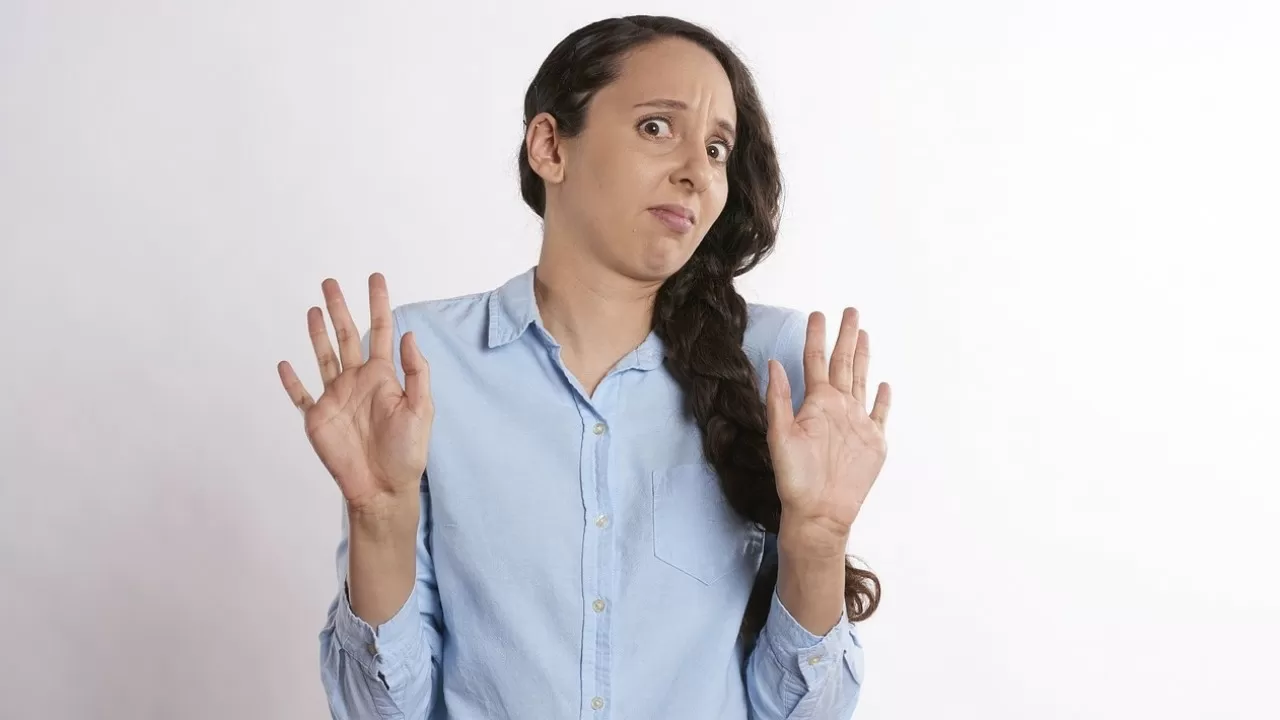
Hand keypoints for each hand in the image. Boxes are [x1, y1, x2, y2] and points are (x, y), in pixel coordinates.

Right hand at [277, 273, 432, 513]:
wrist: (383, 487)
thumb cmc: (407, 452)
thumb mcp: (422, 409)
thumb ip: (416, 372)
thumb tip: (408, 334)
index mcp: (384, 377)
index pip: (380, 331)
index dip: (378, 304)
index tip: (375, 278)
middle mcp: (357, 382)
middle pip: (346, 336)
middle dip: (340, 308)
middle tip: (330, 282)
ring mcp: (335, 398)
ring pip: (323, 357)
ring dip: (317, 333)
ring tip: (313, 309)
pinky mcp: (318, 418)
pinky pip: (300, 396)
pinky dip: (291, 381)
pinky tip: (284, 364)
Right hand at [766, 308, 890, 554]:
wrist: (822, 513)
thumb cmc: (796, 478)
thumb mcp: (778, 435)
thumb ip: (778, 397)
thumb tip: (775, 363)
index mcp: (820, 402)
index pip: (816, 359)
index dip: (816, 334)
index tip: (818, 313)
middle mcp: (846, 407)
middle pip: (846, 363)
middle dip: (848, 335)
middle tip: (852, 311)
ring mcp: (864, 424)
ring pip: (863, 381)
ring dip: (864, 357)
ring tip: (866, 335)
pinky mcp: (877, 443)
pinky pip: (881, 413)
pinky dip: (882, 397)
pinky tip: (884, 384)